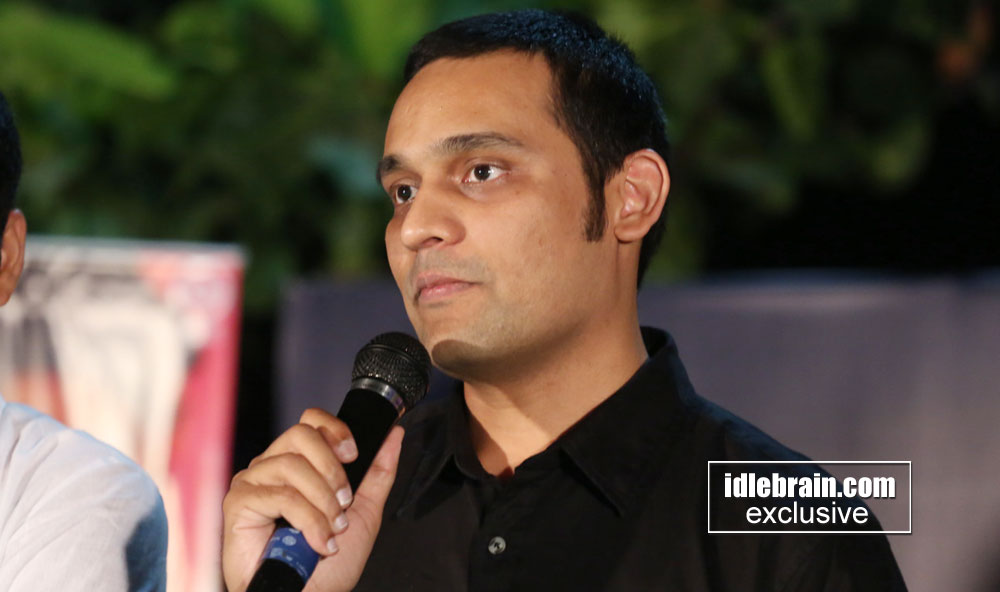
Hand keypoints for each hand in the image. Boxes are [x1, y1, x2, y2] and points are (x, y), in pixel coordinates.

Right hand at [222, 408, 403, 591]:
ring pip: (293, 465)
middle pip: (301, 434)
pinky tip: (316, 542)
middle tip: (344, 502)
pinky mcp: (239, 502)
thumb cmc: (328, 566)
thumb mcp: (365, 512)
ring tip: (331, 529)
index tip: (354, 454)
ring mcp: (253, 482)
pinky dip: (308, 520)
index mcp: (298, 464)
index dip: (335, 430)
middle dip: (332, 469)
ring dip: (323, 501)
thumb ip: (378, 472)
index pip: (311, 422)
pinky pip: (280, 494)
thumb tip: (394, 435)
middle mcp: (272, 466)